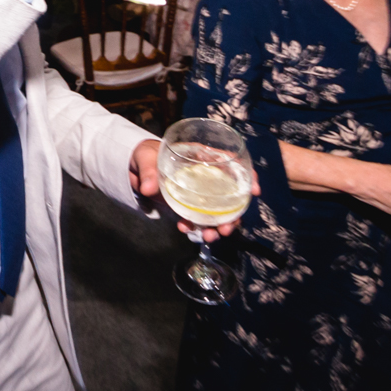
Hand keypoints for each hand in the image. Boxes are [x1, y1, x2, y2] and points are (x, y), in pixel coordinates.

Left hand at [130, 138, 260, 242]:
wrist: (135, 168)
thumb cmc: (146, 154)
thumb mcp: (145, 157)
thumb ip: (148, 171)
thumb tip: (148, 188)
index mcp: (202, 158)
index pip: (233, 164)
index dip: (248, 176)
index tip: (255, 190)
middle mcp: (206, 176)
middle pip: (230, 194)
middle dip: (234, 214)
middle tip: (227, 229)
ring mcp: (198, 193)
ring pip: (217, 211)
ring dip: (217, 226)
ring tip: (209, 236)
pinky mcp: (188, 206)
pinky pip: (197, 218)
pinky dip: (194, 226)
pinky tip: (185, 229)